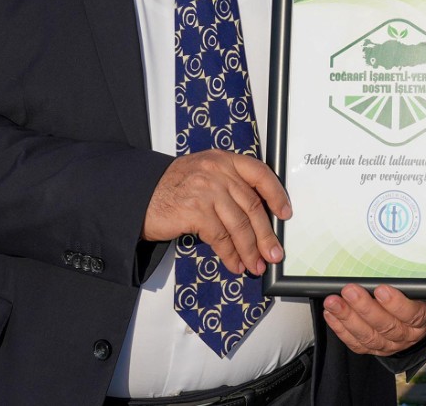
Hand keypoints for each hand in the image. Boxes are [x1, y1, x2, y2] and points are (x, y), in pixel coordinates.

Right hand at [142, 150, 290, 275]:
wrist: (140, 195)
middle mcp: (217, 171)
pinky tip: (234, 264)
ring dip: (250, 250)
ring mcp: (206, 190)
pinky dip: (230, 254)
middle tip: (274, 254)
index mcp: (224, 160)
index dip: (276, 195)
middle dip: (266, 235)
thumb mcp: (205, 174)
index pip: (260, 173)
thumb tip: (258, 217)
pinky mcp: (195, 210)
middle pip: (252, 206)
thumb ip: (230, 185)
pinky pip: (220, 237)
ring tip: (256, 265)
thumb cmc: (174, 188)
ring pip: (239, 225)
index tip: (285, 214)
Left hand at [322, 284, 425, 354]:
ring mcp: (389, 345)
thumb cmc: (415, 298)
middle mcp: (407, 335)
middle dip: (364, 307)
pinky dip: (341, 329)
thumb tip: (383, 266)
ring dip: (348, 318)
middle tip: (349, 290)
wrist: (416, 322)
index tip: (381, 289)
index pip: (411, 313)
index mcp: (422, 318)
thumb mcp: (419, 288)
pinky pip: (356, 343)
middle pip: (386, 325)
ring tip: (333, 302)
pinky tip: (331, 315)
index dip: (395, 303)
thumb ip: (406, 283)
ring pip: (368, 336)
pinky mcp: (373, 349)